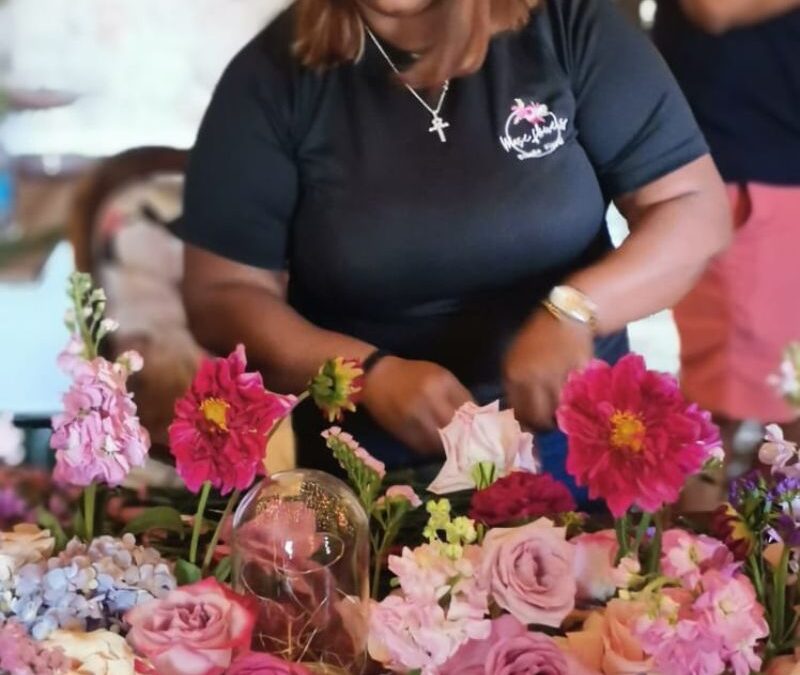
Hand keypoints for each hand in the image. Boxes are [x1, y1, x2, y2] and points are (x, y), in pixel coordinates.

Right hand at [361, 357, 474, 455]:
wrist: (377, 377)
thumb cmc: (411, 374)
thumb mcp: (438, 375)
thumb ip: (457, 394)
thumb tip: (476, 418)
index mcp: (442, 382)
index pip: (470, 409)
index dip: (477, 422)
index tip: (481, 429)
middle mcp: (430, 399)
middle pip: (457, 428)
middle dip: (464, 437)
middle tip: (469, 443)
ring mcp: (415, 417)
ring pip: (441, 442)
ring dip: (448, 447)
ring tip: (452, 446)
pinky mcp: (403, 431)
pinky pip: (424, 447)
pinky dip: (431, 449)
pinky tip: (433, 445)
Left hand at [503, 309, 593, 429]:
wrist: (566, 316)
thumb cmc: (538, 338)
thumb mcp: (516, 359)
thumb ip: (516, 385)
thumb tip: (519, 414)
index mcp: (514, 374)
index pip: (518, 412)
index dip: (526, 424)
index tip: (532, 428)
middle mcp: (533, 378)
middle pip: (538, 417)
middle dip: (543, 425)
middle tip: (549, 426)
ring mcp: (557, 377)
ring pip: (558, 411)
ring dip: (561, 415)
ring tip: (563, 413)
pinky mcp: (579, 375)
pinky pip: (577, 399)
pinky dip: (576, 402)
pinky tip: (575, 399)